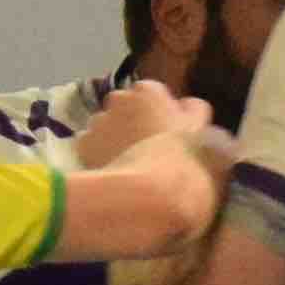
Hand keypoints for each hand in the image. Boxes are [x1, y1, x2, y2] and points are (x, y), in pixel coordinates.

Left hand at [75, 79, 195, 165]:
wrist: (148, 193)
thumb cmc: (181, 157)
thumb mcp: (200, 129)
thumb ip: (194, 110)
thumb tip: (187, 106)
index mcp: (148, 91)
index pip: (154, 94)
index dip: (162, 113)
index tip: (169, 132)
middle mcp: (118, 98)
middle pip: (128, 107)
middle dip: (135, 121)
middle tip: (150, 148)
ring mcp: (97, 121)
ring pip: (108, 126)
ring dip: (117, 137)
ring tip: (131, 163)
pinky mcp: (83, 145)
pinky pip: (93, 146)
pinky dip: (101, 155)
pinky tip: (116, 171)